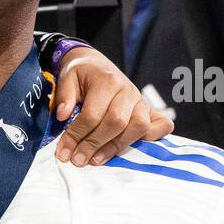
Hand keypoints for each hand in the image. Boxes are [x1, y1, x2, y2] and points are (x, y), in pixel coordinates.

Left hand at [52, 47, 172, 166]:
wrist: (96, 63)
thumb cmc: (82, 73)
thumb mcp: (67, 77)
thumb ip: (64, 95)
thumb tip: (62, 116)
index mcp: (107, 80)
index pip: (93, 114)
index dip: (77, 135)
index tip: (63, 151)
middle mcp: (127, 90)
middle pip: (116, 122)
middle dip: (95, 145)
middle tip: (78, 160)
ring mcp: (140, 100)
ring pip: (138, 127)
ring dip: (116, 147)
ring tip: (96, 160)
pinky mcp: (149, 109)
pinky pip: (161, 125)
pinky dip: (153, 137)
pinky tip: (134, 149)